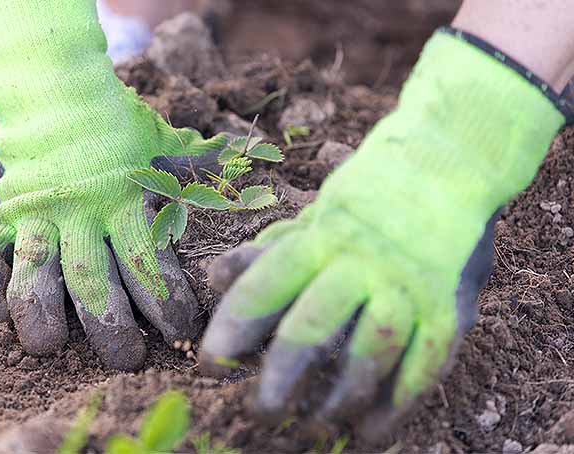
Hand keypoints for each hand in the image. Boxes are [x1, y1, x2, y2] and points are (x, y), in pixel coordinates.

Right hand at [0, 95, 226, 369]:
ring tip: (49, 348)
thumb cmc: (121, 126)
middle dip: (109, 326)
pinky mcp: (2, 214)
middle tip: (126, 359)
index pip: (147, 260)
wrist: (56, 91)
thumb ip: (200, 163)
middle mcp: (79, 212)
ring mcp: (36, 214)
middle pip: (93, 280)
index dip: (166, 302)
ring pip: (35, 273)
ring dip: (42, 314)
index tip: (183, 331)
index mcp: (124, 199)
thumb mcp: (164, 142)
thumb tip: (248, 159)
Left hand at [200, 202, 496, 438]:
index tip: (210, 366)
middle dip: (281, 376)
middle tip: (261, 413)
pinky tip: (374, 432)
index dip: (233, 329)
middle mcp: (361, 262)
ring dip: (341, 398)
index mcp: (321, 236)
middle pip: (312, 326)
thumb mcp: (315, 214)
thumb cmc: (369, 197)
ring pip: (369, 352)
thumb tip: (215, 277)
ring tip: (317, 426)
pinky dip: (399, 403)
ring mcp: (407, 284)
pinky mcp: (447, 305)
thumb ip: (270, 251)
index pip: (266, 285)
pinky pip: (425, 362)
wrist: (450, 158)